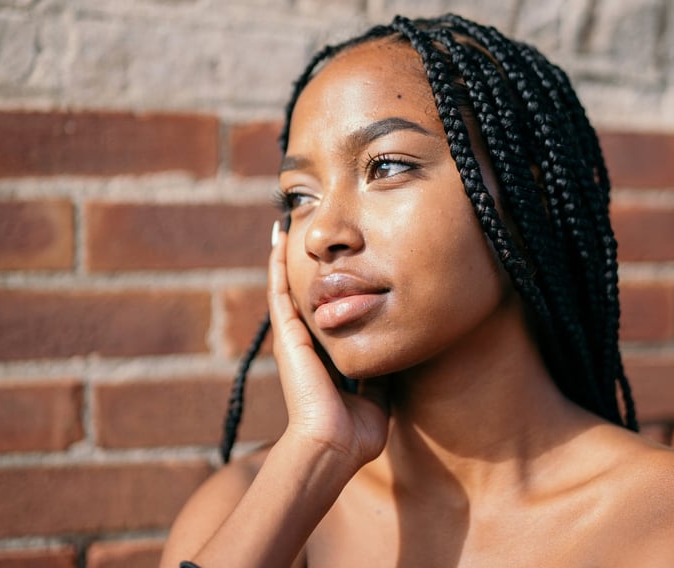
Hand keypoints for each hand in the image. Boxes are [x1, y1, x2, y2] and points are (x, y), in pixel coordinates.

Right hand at [267, 224, 389, 471]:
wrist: (334, 446)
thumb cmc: (354, 432)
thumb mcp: (376, 395)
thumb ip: (381, 374)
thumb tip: (395, 356)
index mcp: (324, 357)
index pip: (324, 314)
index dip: (325, 290)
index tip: (332, 267)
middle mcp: (305, 344)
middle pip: (301, 294)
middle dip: (303, 266)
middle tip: (302, 235)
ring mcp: (293, 339)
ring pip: (285, 287)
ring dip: (285, 259)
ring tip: (286, 228)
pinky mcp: (288, 336)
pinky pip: (279, 292)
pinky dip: (277, 266)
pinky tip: (279, 241)